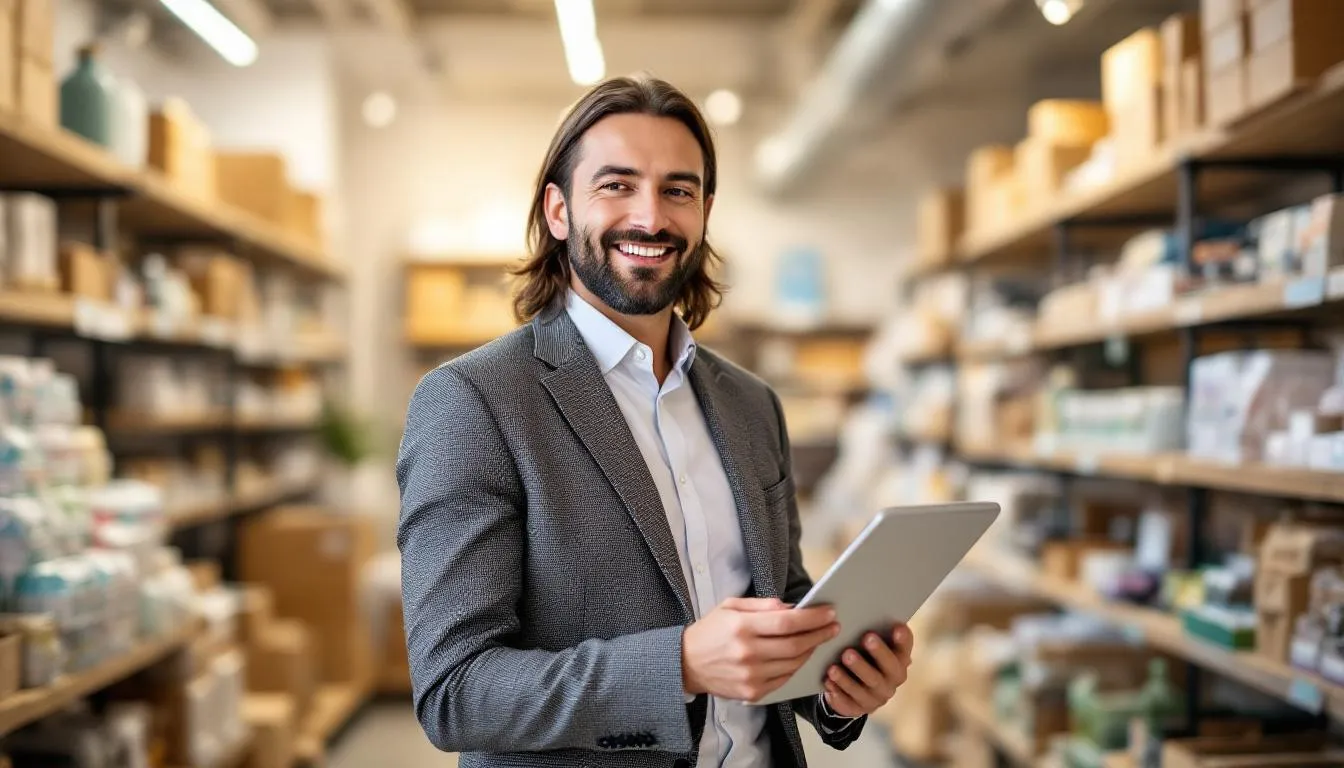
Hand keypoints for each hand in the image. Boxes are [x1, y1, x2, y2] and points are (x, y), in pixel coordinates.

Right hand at [682, 597, 839, 702]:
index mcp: (741, 627)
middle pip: (796, 644)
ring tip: (819, 639)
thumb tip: (792, 607)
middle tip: (834, 626)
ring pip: (794, 663)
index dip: (813, 618)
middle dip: (820, 634)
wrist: (686, 664)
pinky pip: (784, 679)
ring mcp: (750, 676)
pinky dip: (796, 666)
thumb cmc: (710, 632)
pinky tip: (801, 656)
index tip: (829, 612)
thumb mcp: (730, 607)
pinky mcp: (752, 693)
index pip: (787, 622)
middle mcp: (747, 653)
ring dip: (811, 650)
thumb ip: (762, 605)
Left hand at [821, 623, 913, 717]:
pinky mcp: (859, 708)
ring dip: (849, 677)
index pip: (905, 649)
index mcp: (899, 661)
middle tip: (866, 637)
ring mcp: (877, 697)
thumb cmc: (863, 656)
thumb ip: (873, 632)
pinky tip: (828, 683)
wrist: (853, 688)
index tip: (897, 627)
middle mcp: (892, 680)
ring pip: (865, 688)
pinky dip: (837, 693)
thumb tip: (863, 610)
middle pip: (888, 669)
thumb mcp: (869, 645)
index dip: (903, 640)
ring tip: (834, 667)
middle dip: (878, 653)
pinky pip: (849, 703)